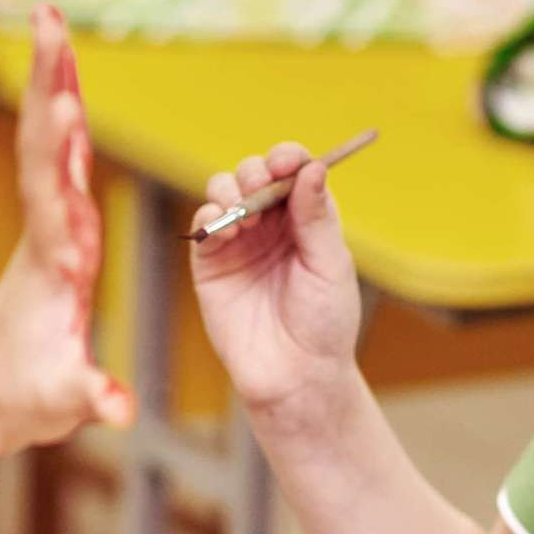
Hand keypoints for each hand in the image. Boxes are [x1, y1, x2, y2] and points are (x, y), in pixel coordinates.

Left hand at [0, 5, 134, 451]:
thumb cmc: (27, 394)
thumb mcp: (62, 402)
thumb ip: (90, 398)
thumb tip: (117, 411)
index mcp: (54, 259)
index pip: (53, 193)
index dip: (59, 150)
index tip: (66, 104)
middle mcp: (47, 226)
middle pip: (43, 141)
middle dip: (47, 81)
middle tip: (48, 20)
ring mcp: (49, 219)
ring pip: (48, 136)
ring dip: (53, 80)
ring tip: (54, 23)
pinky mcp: (57, 219)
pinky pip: (58, 150)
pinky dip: (64, 107)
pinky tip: (69, 77)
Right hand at [189, 142, 361, 430]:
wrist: (295, 375)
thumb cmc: (324, 323)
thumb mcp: (330, 266)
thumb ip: (316, 217)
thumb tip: (313, 167)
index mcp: (308, 219)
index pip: (294, 172)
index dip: (288, 158)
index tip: (286, 161)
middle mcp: (273, 224)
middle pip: (255, 173)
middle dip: (255, 170)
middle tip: (261, 185)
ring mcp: (240, 240)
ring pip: (224, 189)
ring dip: (230, 188)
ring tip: (245, 213)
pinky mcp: (211, 263)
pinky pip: (204, 224)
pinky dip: (210, 214)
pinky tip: (226, 228)